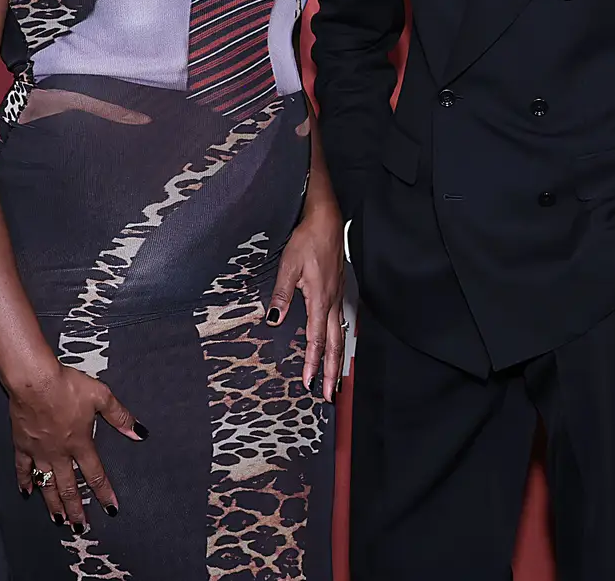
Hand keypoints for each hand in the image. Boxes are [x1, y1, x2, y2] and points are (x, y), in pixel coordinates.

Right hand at [10, 363, 145, 531]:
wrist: (34, 381)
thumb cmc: (67, 386)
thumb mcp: (101, 397)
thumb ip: (120, 416)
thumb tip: (139, 431)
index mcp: (80, 444)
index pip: (96, 474)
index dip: (104, 493)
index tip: (111, 509)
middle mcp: (60, 453)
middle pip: (69, 488)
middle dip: (76, 509)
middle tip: (79, 527)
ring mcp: (39, 452)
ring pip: (47, 484)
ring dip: (53, 504)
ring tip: (57, 520)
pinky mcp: (22, 445)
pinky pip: (23, 469)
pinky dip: (25, 482)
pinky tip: (26, 493)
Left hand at [270, 202, 347, 401]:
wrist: (327, 219)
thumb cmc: (308, 240)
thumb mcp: (288, 266)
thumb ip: (281, 295)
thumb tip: (274, 320)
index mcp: (319, 299)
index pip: (317, 339)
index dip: (314, 363)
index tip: (311, 382)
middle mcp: (332, 301)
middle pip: (335, 344)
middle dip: (333, 371)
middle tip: (330, 394)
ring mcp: (337, 295)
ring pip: (340, 335)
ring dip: (338, 359)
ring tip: (336, 378)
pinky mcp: (338, 289)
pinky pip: (340, 321)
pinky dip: (339, 340)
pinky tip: (335, 344)